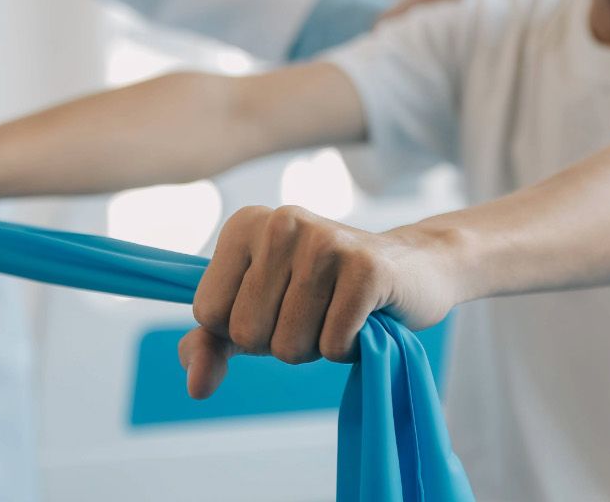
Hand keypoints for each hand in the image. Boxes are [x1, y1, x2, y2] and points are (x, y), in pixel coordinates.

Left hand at [178, 205, 466, 398]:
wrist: (414, 268)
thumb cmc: (325, 293)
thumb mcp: (259, 312)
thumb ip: (213, 344)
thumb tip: (195, 385)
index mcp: (245, 224)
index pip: (208, 314)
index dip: (243, 330)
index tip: (279, 304)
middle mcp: (280, 223)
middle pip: (246, 334)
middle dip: (280, 342)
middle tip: (315, 311)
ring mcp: (325, 242)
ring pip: (288, 346)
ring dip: (316, 346)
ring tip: (339, 312)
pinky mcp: (367, 268)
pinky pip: (333, 346)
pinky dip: (348, 349)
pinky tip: (364, 318)